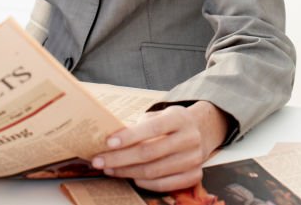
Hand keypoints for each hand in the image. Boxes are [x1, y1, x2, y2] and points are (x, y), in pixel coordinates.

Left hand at [90, 101, 228, 191]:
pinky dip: (144, 183)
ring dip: (127, 172)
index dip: (129, 137)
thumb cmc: (171, 123)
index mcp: (180, 118)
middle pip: (149, 153)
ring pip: (153, 171)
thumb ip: (139, 125)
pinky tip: (131, 177)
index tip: (108, 143)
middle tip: (98, 161)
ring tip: (109, 169)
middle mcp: (190, 138)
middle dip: (119, 158)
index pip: (152, 128)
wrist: (202, 131)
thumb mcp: (160, 115)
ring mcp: (194, 159)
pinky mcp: (195, 175)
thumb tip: (110, 140)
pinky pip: (164, 185)